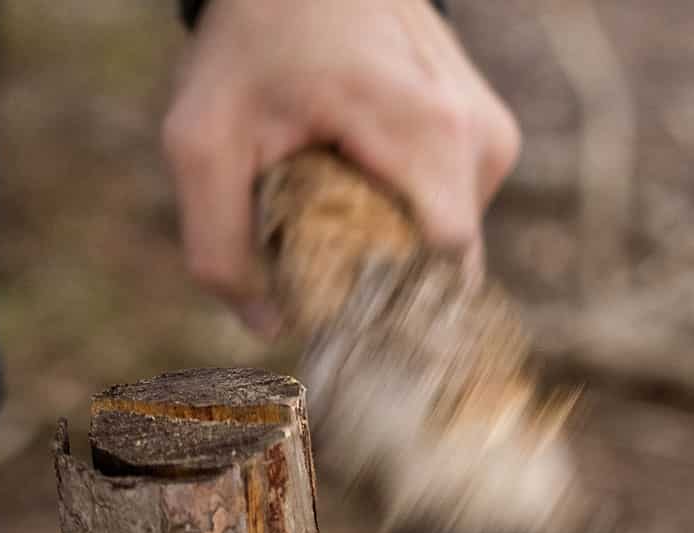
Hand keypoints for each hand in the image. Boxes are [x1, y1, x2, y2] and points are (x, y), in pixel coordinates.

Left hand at [163, 0, 520, 329]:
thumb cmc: (251, 44)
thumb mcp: (202, 143)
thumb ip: (218, 250)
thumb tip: (269, 327)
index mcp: (427, 134)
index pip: (442, 274)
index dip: (391, 313)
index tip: (334, 315)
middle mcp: (477, 138)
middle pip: (443, 271)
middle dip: (381, 284)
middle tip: (313, 256)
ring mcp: (491, 136)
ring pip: (447, 248)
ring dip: (388, 249)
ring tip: (331, 203)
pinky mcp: (488, 137)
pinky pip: (449, 214)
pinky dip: (401, 219)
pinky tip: (358, 185)